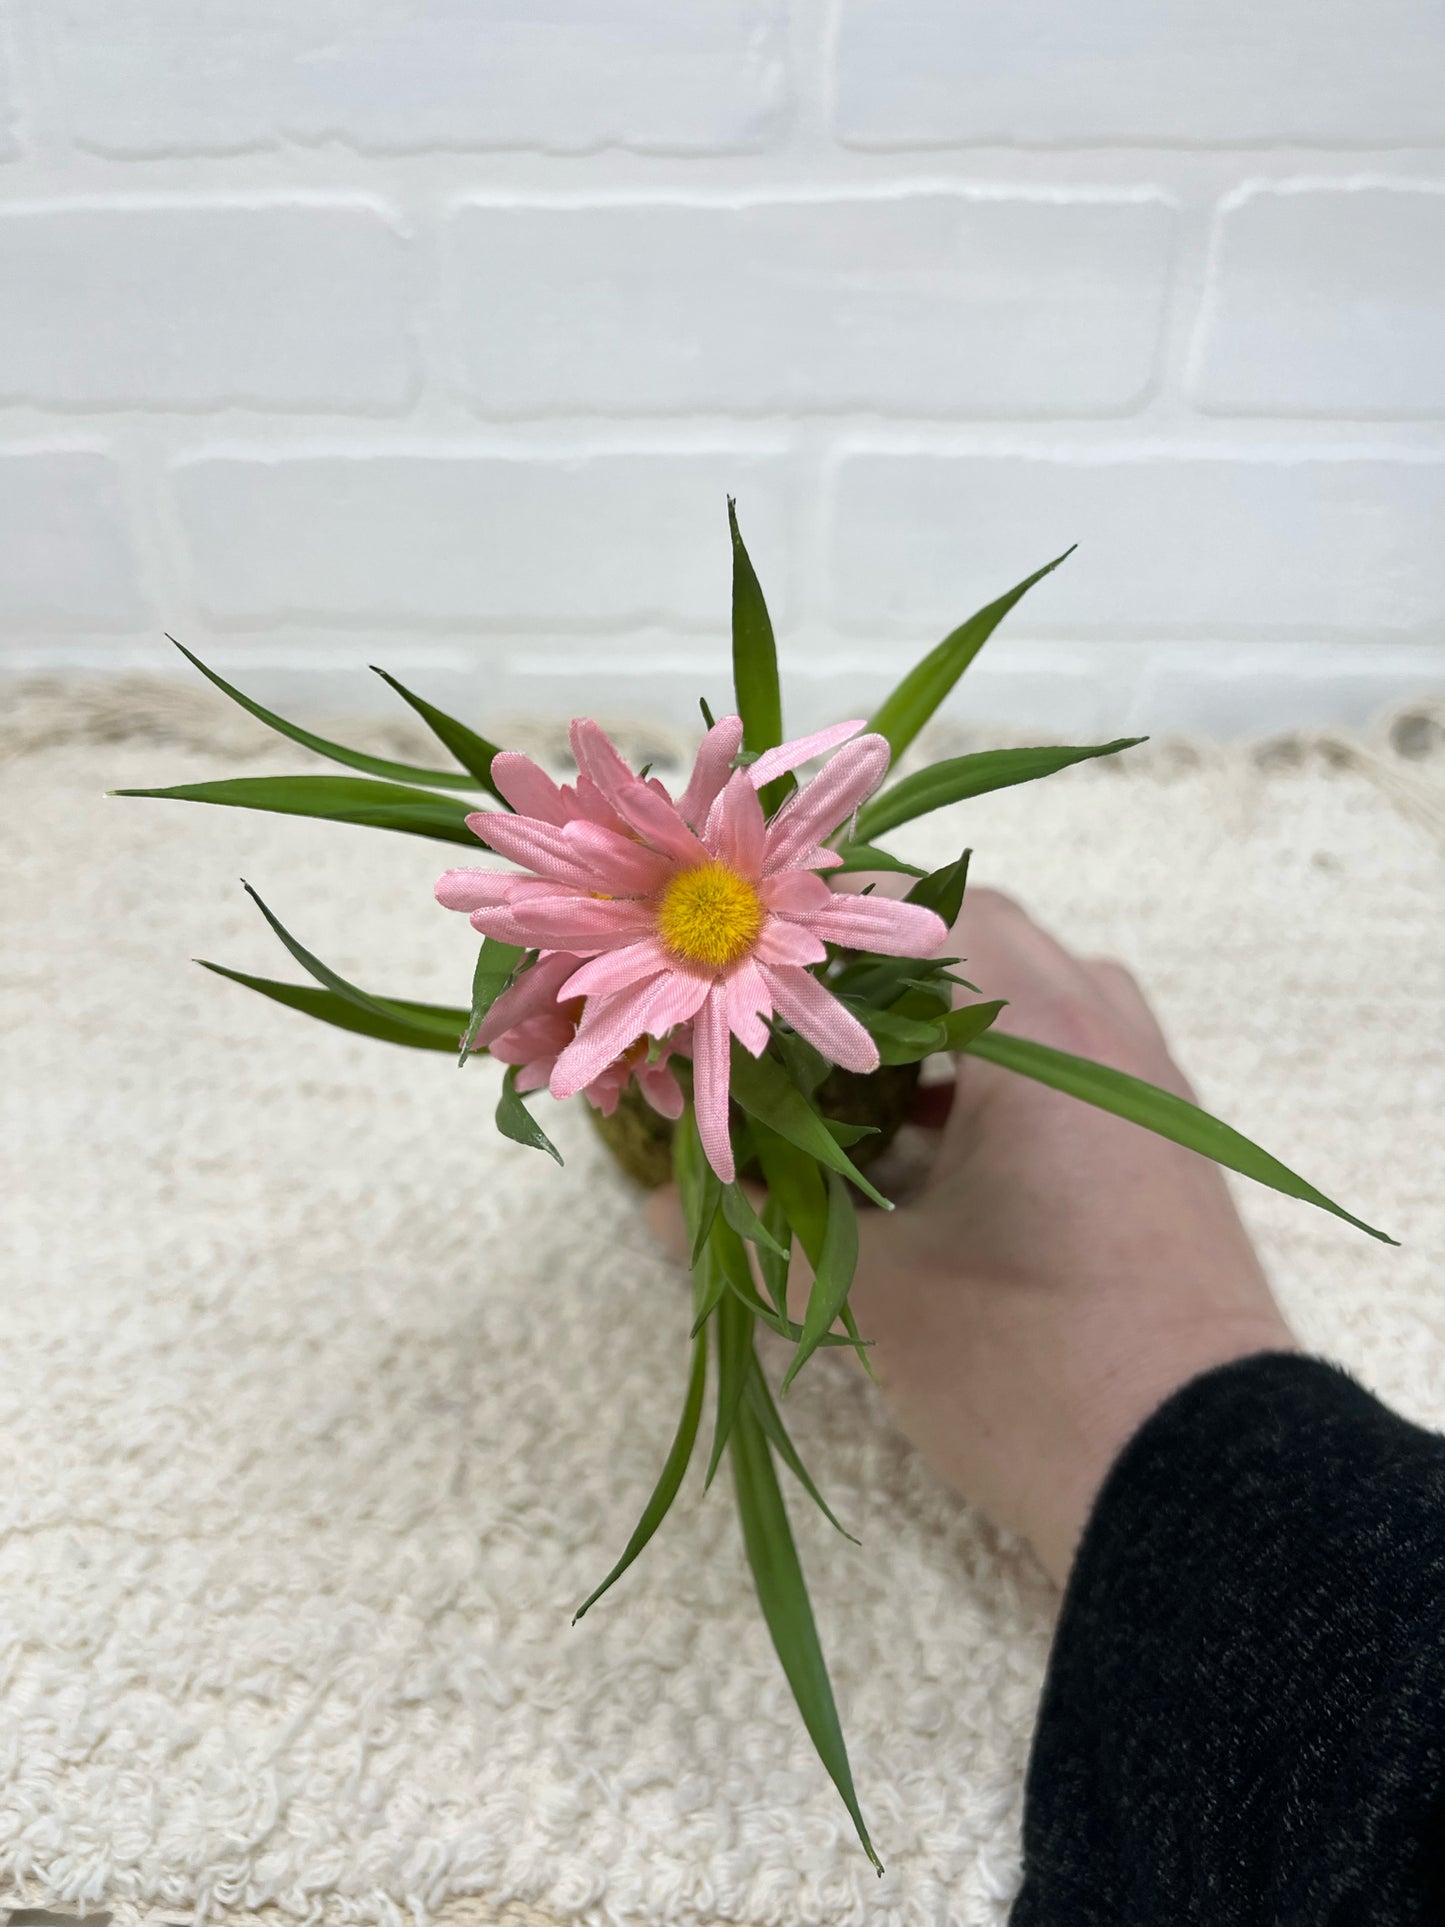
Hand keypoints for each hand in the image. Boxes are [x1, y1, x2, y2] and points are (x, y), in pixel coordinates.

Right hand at [648, 887, 1298, 1590]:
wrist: (1200, 1482)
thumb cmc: (1030, 1366)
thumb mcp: (876, 1292)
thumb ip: (764, 1225)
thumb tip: (659, 1199)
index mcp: (1041, 1033)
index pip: (925, 905)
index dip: (825, 924)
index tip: (748, 963)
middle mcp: (1107, 1034)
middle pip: (979, 944)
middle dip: (878, 979)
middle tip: (790, 1029)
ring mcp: (1146, 1092)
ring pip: (1029, 1008)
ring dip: (940, 1030)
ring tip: (851, 1092)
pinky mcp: (1158, 1152)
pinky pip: (1067, 1069)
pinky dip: (992, 1083)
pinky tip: (922, 1154)